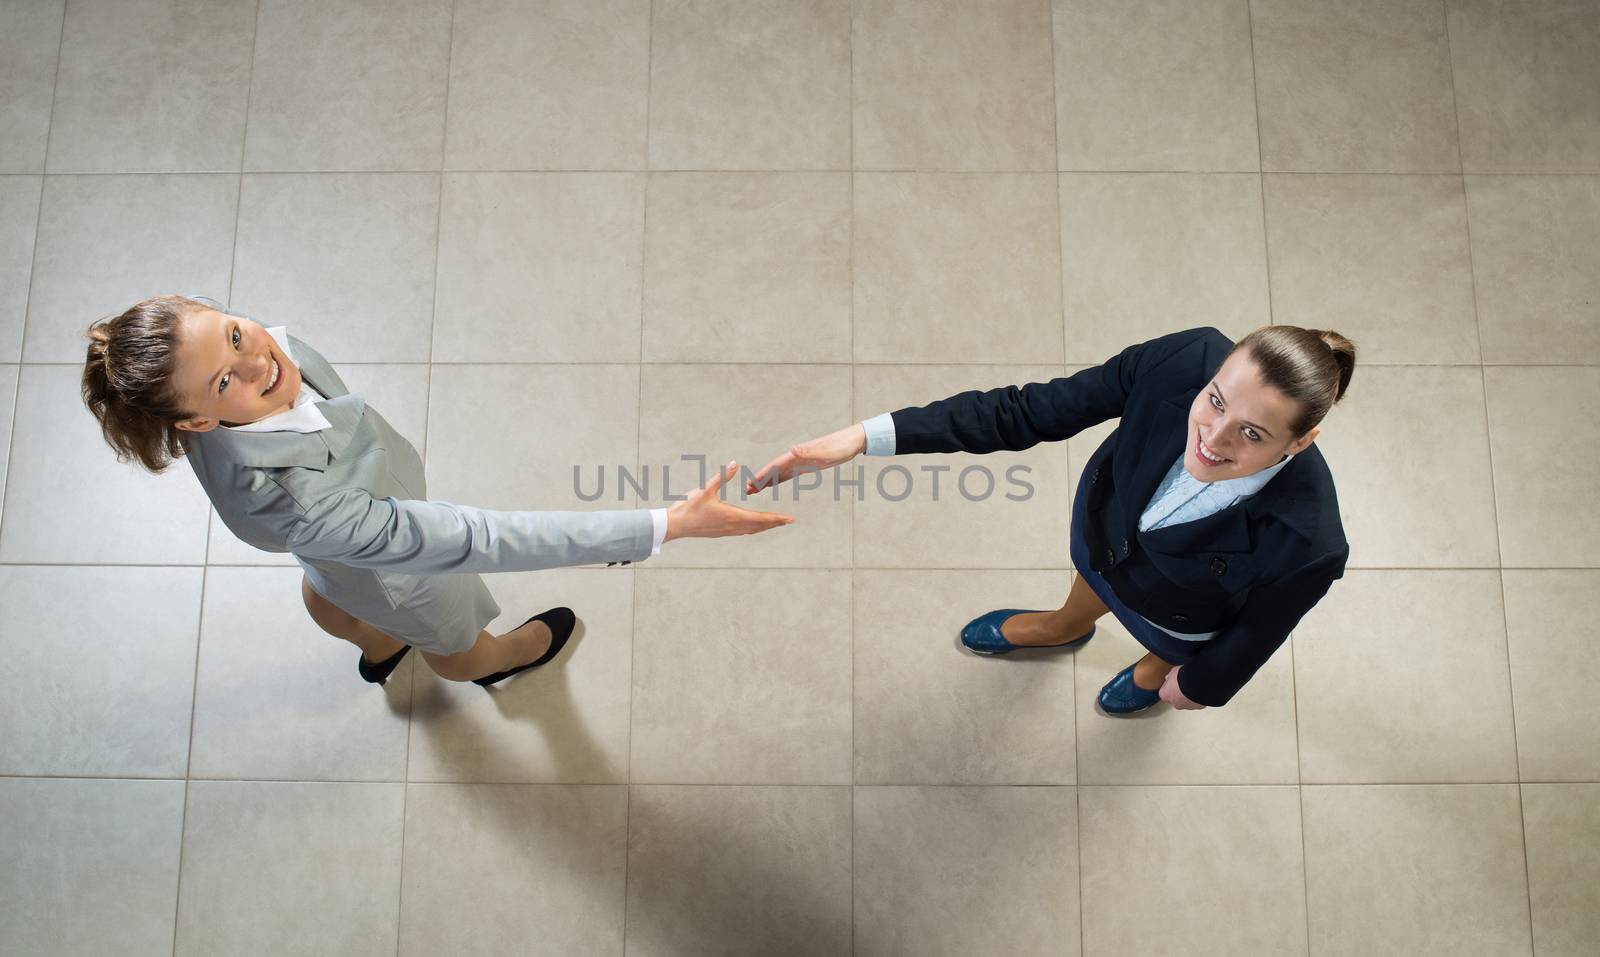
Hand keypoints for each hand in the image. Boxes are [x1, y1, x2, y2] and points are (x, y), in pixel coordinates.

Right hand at [664, 460, 795, 542]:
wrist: (674, 525)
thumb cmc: (688, 507)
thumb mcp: (705, 489)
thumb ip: (721, 476)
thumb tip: (735, 463)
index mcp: (732, 516)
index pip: (760, 518)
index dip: (776, 518)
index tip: (790, 519)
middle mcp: (732, 526)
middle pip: (759, 526)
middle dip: (775, 523)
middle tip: (790, 521)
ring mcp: (726, 531)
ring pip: (751, 530)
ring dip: (765, 527)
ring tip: (776, 523)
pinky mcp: (721, 532)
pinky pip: (743, 531)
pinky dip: (753, 529)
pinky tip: (754, 527)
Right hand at [745, 424, 866, 494]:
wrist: (852, 441)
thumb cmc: (840, 445)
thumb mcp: (825, 450)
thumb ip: (808, 451)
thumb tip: (792, 450)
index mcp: (797, 454)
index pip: (775, 465)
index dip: (763, 474)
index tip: (750, 483)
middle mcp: (796, 457)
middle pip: (773, 470)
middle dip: (760, 480)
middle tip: (747, 491)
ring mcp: (800, 461)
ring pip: (779, 473)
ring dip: (767, 480)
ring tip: (754, 489)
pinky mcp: (807, 465)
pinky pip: (789, 474)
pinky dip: (779, 479)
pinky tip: (774, 484)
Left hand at [1159, 666, 1206, 710]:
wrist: (1198, 682)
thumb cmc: (1183, 677)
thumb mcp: (1173, 671)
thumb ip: (1170, 676)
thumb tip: (1169, 677)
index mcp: (1165, 695)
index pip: (1165, 692)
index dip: (1170, 686)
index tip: (1174, 681)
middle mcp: (1174, 703)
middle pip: (1175, 698)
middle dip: (1179, 692)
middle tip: (1184, 684)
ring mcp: (1186, 706)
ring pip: (1186, 701)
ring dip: (1188, 696)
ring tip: (1192, 686)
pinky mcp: (1197, 707)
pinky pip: (1196, 702)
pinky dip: (1197, 697)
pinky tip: (1199, 689)